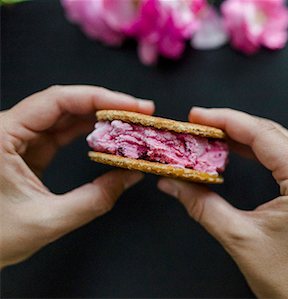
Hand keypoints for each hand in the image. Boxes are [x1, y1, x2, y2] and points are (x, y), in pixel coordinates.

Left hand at [0, 85, 153, 267]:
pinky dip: (88, 134)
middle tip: (140, 113)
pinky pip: (62, 133)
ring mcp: (18, 139)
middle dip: (105, 106)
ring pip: (65, 116)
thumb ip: (95, 198)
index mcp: (2, 135)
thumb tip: (132, 175)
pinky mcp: (27, 151)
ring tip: (131, 123)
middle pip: (64, 104)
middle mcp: (8, 129)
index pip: (57, 101)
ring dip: (99, 118)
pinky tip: (109, 136)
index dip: (100, 98)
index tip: (132, 106)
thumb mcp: (49, 220)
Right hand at [157, 108, 287, 297]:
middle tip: (201, 124)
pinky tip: (241, 150)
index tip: (199, 116)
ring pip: (282, 142)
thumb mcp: (239, 238)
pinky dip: (262, 152)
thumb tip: (173, 183)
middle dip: (235, 125)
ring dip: (248, 137)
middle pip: (274, 134)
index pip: (264, 135)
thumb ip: (202, 205)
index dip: (227, 120)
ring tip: (215, 134)